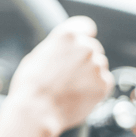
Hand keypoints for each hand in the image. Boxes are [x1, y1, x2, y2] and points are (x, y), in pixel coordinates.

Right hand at [6, 15, 113, 135]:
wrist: (37, 110)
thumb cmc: (30, 85)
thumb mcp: (37, 55)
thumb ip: (56, 47)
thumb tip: (63, 49)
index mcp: (67, 35)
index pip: (86, 26)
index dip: (85, 33)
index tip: (85, 39)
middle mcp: (85, 46)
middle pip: (93, 47)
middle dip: (85, 58)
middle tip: (70, 73)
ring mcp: (96, 65)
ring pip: (99, 65)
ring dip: (91, 73)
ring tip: (72, 87)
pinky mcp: (104, 84)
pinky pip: (104, 82)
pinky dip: (96, 88)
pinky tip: (79, 94)